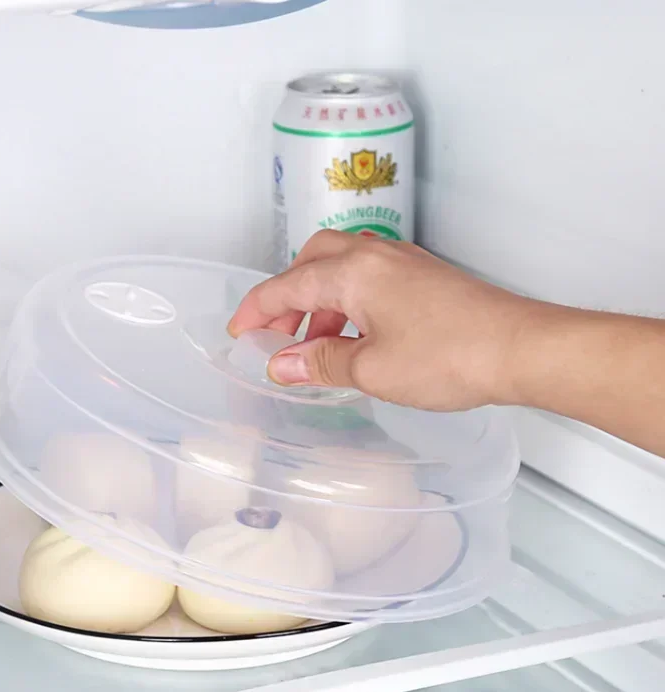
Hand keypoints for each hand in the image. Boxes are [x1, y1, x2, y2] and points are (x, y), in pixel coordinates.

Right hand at [228, 230, 537, 411]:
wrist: (520, 349)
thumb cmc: (450, 356)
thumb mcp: (371, 369)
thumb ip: (319, 363)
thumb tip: (282, 365)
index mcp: (353, 272)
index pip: (286, 286)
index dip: (256, 310)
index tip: (239, 332)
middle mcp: (375, 256)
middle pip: (311, 263)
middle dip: (285, 298)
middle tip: (274, 335)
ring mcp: (401, 263)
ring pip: (340, 270)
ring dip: (317, 304)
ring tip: (313, 349)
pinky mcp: (422, 277)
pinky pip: (368, 280)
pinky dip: (347, 304)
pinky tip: (352, 339)